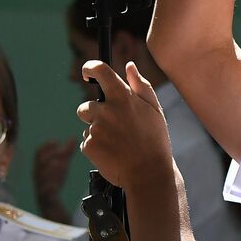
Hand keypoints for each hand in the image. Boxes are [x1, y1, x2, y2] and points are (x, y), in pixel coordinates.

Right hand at [32, 139, 75, 217]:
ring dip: (50, 169)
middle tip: (60, 152)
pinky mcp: (45, 196)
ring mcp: (40, 184)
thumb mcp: (61, 165)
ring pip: (42, 175)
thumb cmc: (54, 180)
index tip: (55, 141)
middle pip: (40, 162)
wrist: (50, 203)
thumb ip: (66, 152)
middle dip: (49, 156)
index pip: (38, 152)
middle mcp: (38, 174)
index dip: (46, 146)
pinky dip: (50, 185)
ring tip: (61, 164)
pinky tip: (57, 182)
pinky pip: (45, 190)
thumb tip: (73, 137)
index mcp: (40, 165)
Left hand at [76, 61, 174, 190]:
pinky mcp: (89, 146)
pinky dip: (96, 148)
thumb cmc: (154, 141)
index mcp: (123, 98)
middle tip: (112, 128)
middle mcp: (106, 111)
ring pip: (87, 126)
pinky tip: (112, 153)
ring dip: (96, 132)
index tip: (88, 73)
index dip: (90, 68)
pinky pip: (87, 142)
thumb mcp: (154, 110)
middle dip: (94, 115)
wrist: (149, 173)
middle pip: (85, 107)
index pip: (100, 71)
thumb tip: (129, 66)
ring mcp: (96, 129)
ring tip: (116, 143)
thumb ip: (141, 86)